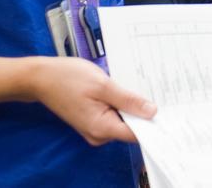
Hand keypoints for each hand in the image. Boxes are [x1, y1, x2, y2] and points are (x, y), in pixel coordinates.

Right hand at [24, 56, 156, 145]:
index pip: (136, 134)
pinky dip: (121, 103)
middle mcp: (99, 134)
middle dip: (143, 110)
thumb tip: (152, 111)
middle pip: (131, 127)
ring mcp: (95, 128)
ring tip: (142, 85)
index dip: (153, 123)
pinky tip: (124, 89)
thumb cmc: (68, 78)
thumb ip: (128, 100)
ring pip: (123, 119)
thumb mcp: (102, 85)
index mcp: (102, 128)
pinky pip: (114, 115)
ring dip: (132, 105)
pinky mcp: (92, 119)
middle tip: (160, 91)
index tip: (170, 110)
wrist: (41, 77)